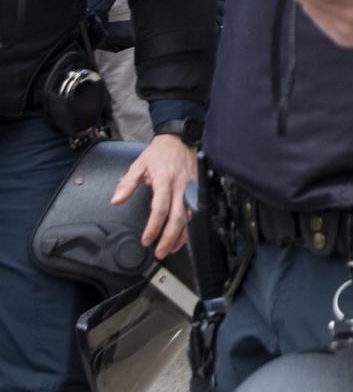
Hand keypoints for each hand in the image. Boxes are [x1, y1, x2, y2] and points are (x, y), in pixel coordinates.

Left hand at [111, 133, 196, 258]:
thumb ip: (127, 184)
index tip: (146, 239)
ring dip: (181, 236)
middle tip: (159, 252)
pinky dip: (189, 227)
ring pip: (190, 218)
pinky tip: (183, 236)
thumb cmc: (160, 153)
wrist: (180, 139)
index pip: (160, 209)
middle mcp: (180, 186)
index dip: (153, 227)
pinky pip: (195, 212)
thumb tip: (116, 200)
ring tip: (171, 249)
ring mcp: (191, 189)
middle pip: (178, 218)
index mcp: (164, 180)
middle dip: (169, 237)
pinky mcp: (197, 190)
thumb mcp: (138, 165)